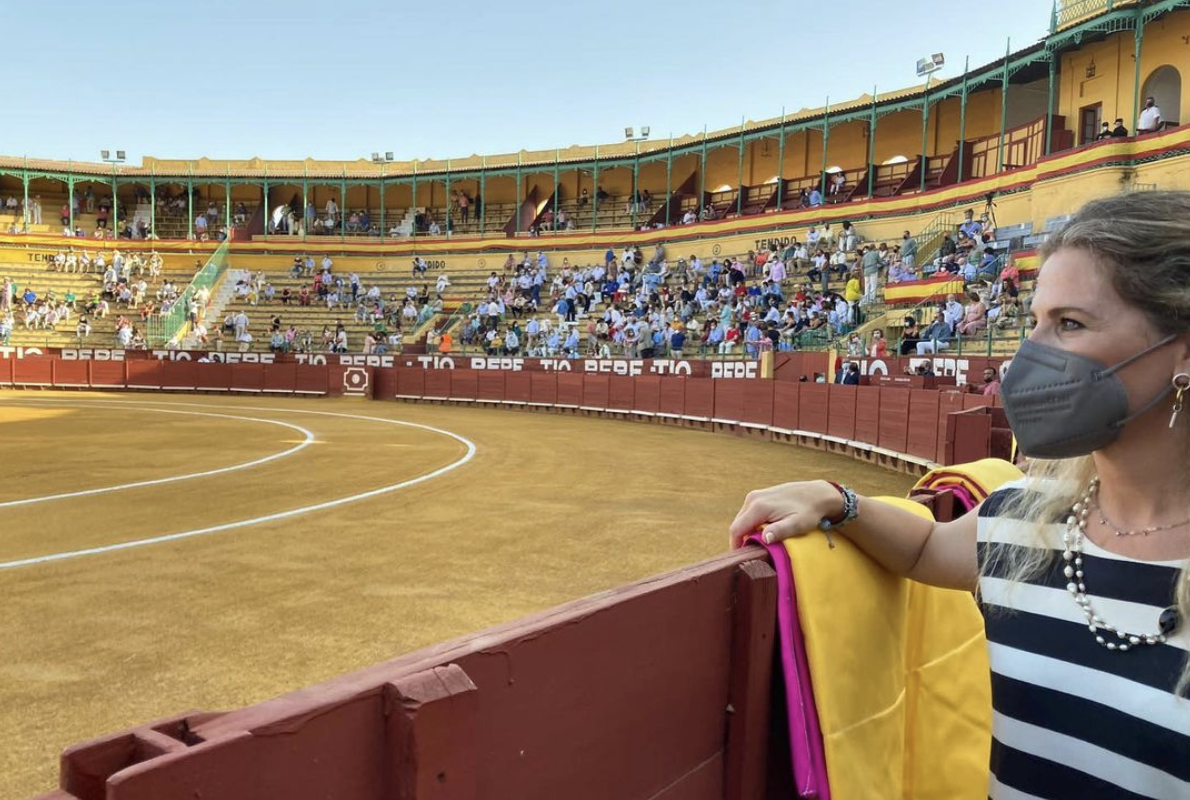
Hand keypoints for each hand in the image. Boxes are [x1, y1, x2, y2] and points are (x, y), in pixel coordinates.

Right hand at [728, 480, 843, 549]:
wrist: (818, 493)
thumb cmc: (809, 511)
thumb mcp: (798, 524)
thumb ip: (780, 531)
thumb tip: (764, 539)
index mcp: (759, 506)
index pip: (736, 529)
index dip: (735, 545)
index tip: (741, 559)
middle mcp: (753, 498)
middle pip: (738, 524)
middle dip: (741, 539)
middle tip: (752, 553)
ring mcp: (756, 495)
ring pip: (743, 518)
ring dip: (747, 531)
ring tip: (759, 543)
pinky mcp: (760, 495)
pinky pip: (749, 513)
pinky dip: (752, 524)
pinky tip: (764, 531)